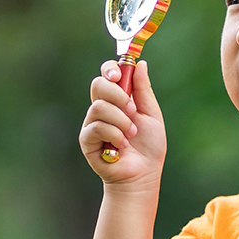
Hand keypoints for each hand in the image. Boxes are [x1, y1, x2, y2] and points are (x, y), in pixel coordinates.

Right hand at [79, 59, 165, 189]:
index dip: (110, 69)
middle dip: (117, 94)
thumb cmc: (149, 146)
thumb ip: (143, 90)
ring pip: (99, 107)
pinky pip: (97, 127)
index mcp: (117, 98)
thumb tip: (140, 63)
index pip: (106, 74)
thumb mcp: (151, 113)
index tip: (119, 75)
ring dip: (121, 120)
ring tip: (131, 134)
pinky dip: (114, 134)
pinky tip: (122, 146)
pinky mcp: (86, 139)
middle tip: (133, 110)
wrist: (143, 174)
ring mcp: (92, 123)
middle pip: (97, 84)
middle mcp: (102, 108)